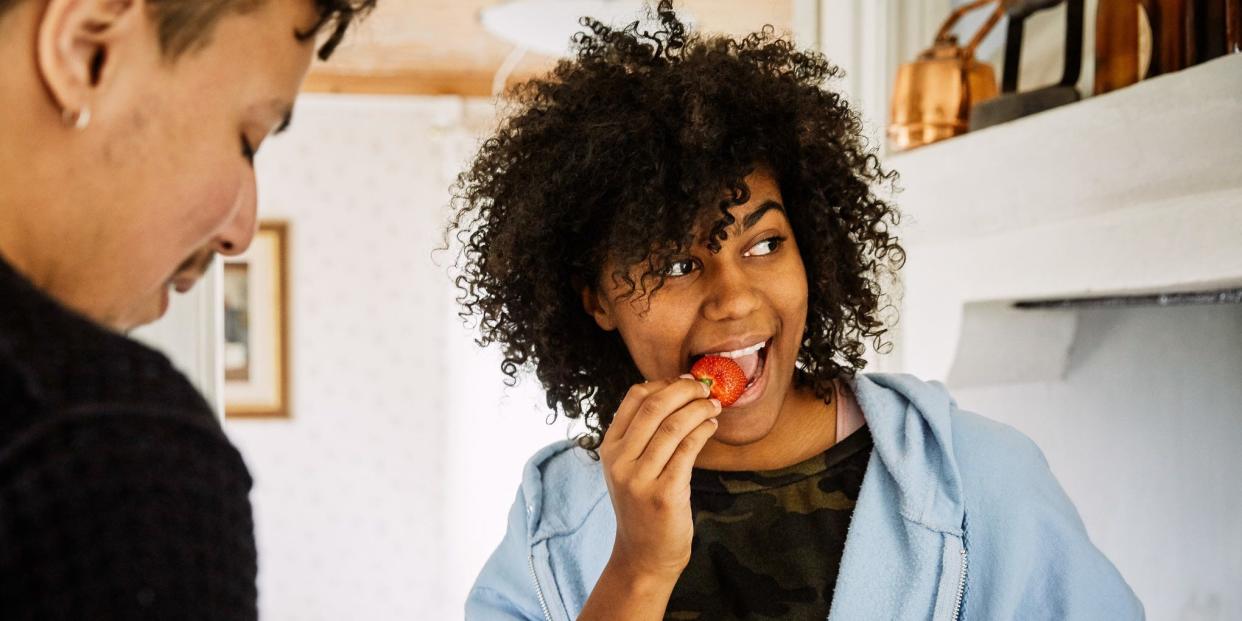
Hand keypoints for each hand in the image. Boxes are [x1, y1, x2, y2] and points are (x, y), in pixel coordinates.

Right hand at [598, 376, 720, 580]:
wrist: (643, 555)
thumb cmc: (642, 506)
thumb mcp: (629, 468)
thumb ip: (642, 436)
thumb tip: (675, 393)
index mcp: (609, 448)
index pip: (634, 398)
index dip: (664, 383)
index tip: (686, 382)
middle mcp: (620, 460)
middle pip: (655, 407)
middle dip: (686, 392)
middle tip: (706, 389)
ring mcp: (640, 478)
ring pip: (674, 426)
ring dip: (699, 410)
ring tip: (714, 406)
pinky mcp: (664, 494)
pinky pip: (688, 450)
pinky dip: (703, 431)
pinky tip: (711, 427)